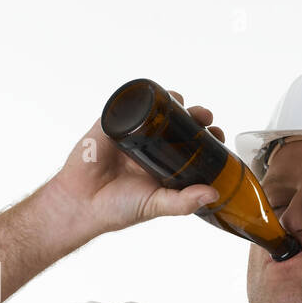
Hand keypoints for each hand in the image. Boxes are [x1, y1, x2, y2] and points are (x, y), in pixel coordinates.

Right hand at [45, 90, 227, 236]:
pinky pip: (125, 105)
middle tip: (205, 117)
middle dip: (195, 117)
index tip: (218, 135)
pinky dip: (139, 97)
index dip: (206, 138)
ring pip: (155, 110)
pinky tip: (155, 94)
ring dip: (173, 102)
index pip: (191, 146)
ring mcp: (131, 134)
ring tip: (186, 105)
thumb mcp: (157, 205)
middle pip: (178, 124)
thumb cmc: (118, 208)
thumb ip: (183, 202)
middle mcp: (150, 147)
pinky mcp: (111, 125)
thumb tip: (213, 193)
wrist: (82, 204)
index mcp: (164, 165)